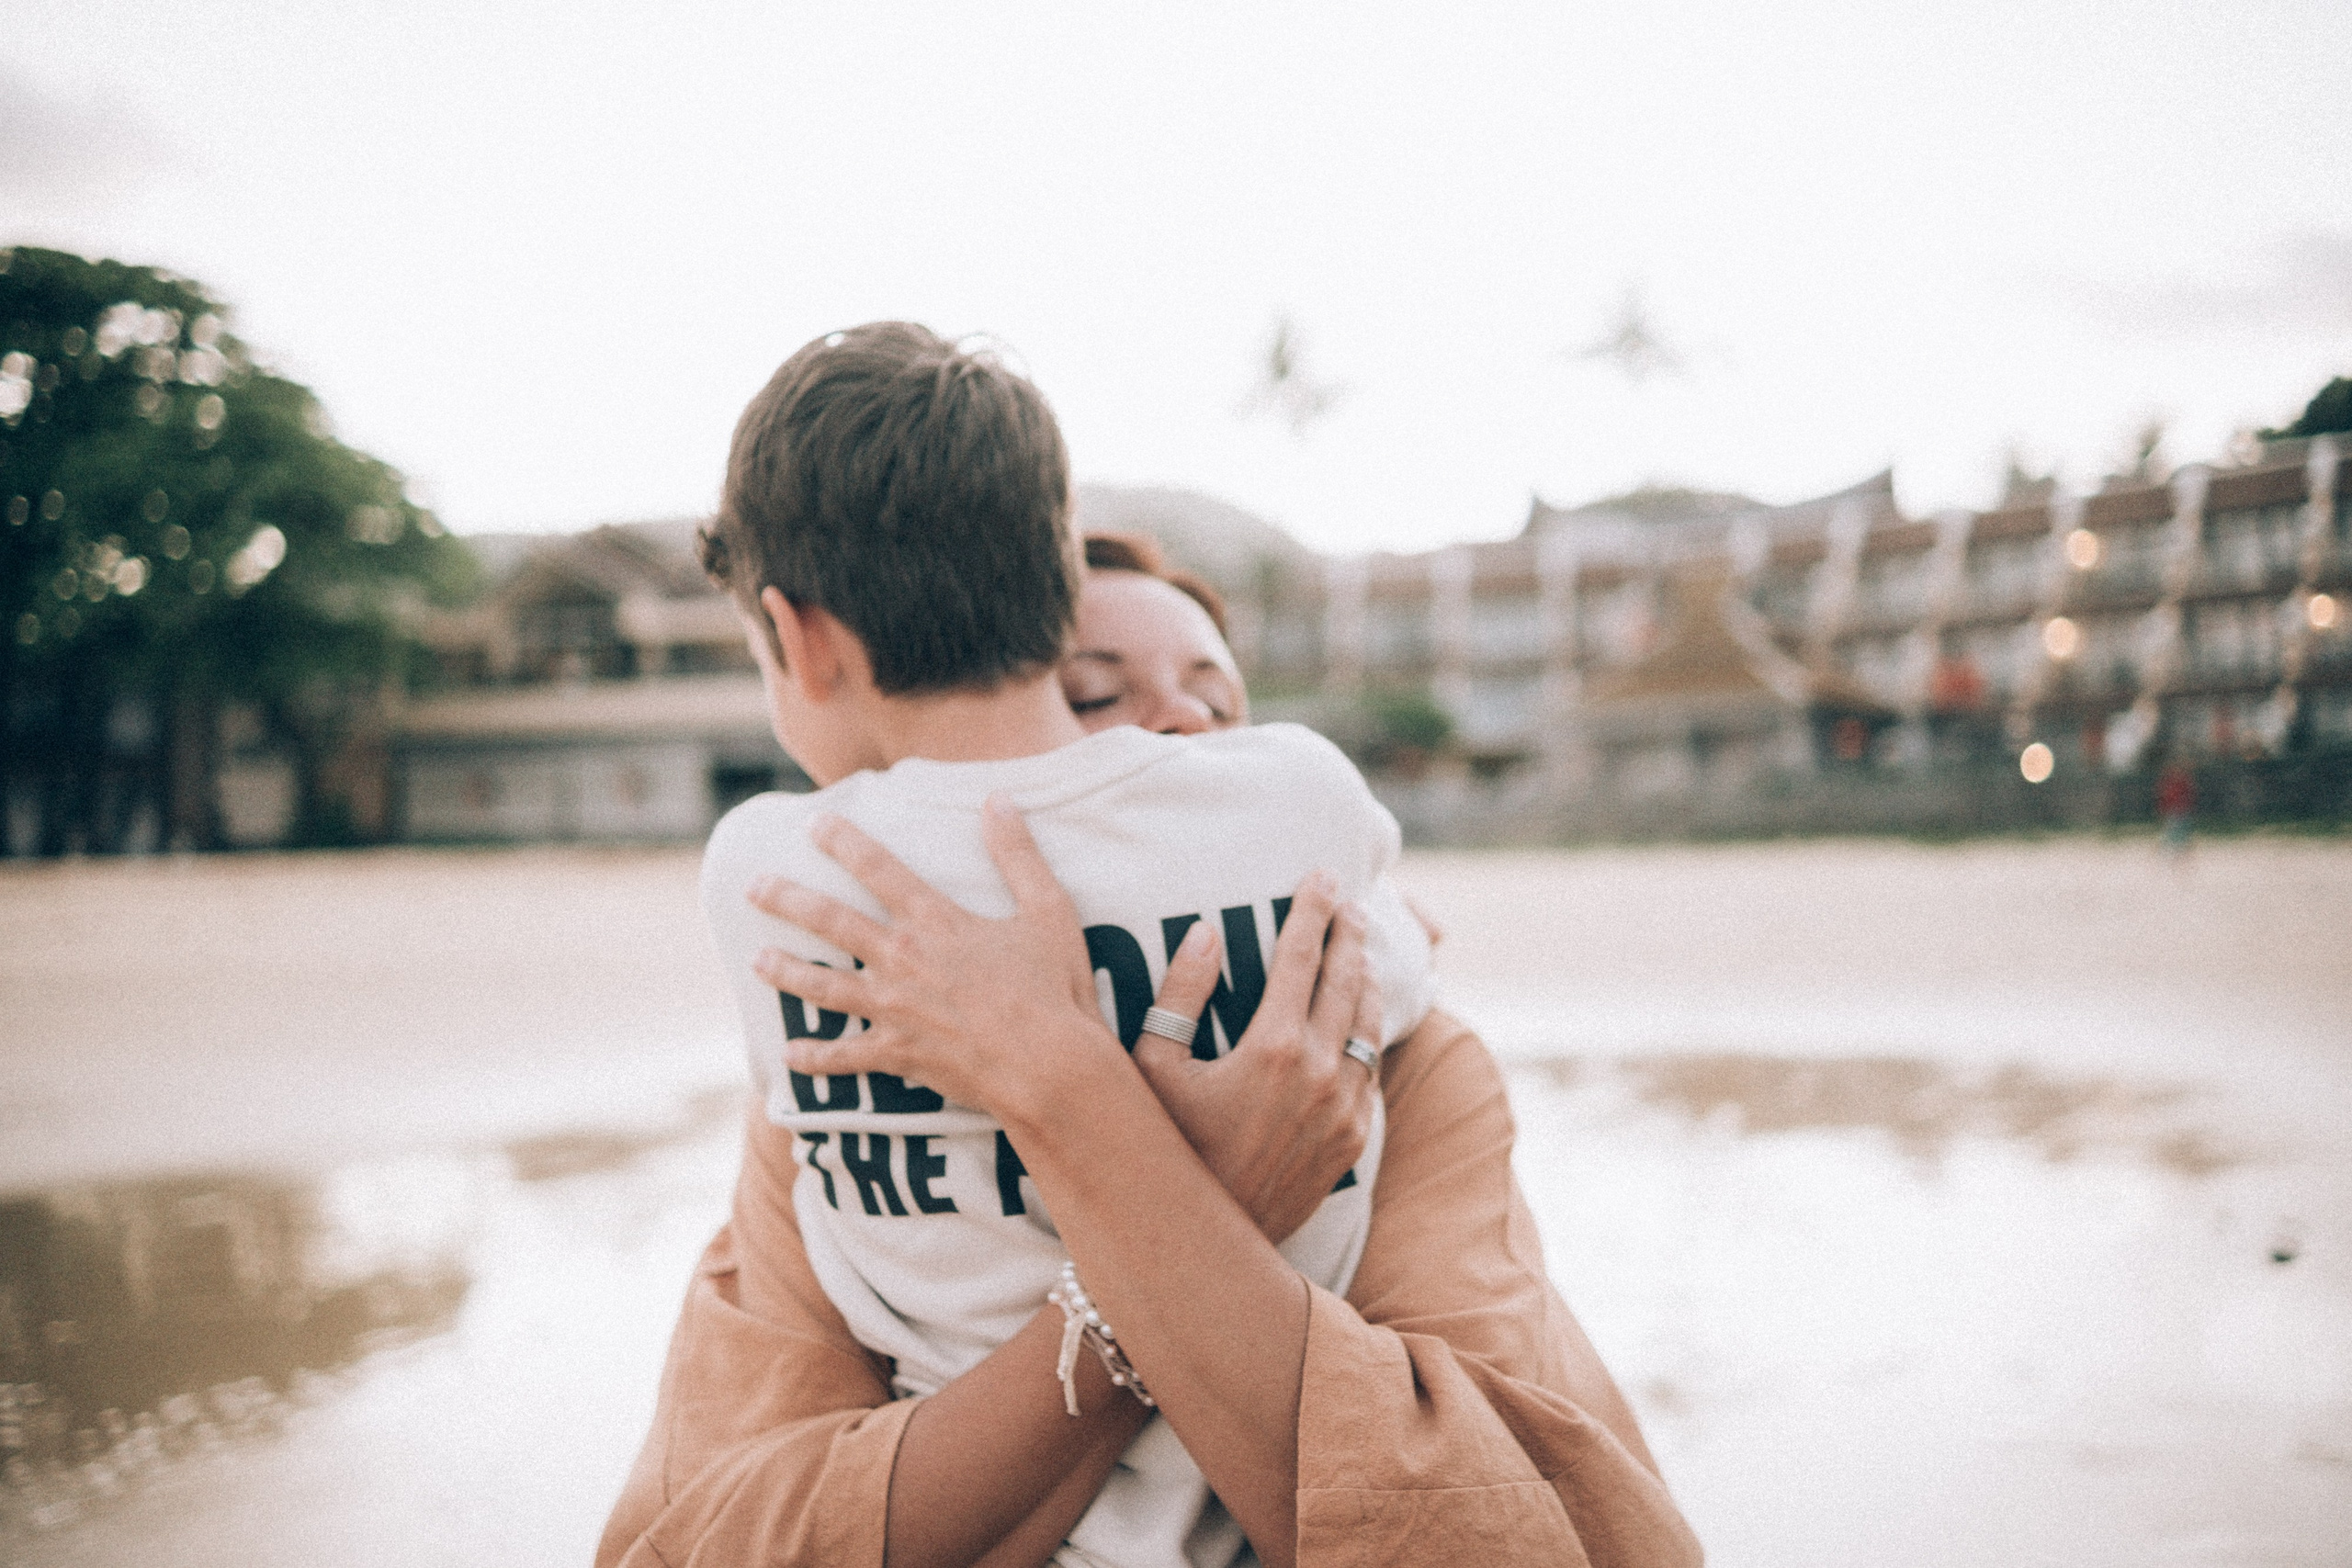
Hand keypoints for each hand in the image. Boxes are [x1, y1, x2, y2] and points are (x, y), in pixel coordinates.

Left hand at [746, 796, 1117, 1120]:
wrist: (1050, 1068)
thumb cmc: (1055, 990)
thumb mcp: (1048, 911)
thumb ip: (1018, 854)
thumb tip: (998, 799)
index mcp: (937, 922)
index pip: (880, 869)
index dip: (844, 842)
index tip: (814, 823)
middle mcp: (903, 960)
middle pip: (832, 922)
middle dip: (788, 900)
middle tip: (753, 886)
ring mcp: (894, 1010)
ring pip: (824, 986)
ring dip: (786, 971)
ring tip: (756, 960)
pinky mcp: (898, 1055)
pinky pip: (845, 1058)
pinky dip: (815, 1059)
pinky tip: (789, 1055)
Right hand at [1133, 873, 1380, 1244]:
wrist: (1203, 1241)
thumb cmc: (1163, 1147)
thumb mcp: (1151, 1068)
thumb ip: (1179, 993)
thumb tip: (1208, 931)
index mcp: (1273, 1047)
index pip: (1302, 956)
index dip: (1312, 910)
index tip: (1322, 875)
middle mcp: (1320, 1074)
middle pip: (1347, 981)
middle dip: (1348, 934)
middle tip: (1348, 901)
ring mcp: (1343, 1109)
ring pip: (1368, 1024)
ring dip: (1365, 979)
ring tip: (1359, 950)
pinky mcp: (1352, 1139)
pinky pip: (1370, 1070)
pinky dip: (1367, 1033)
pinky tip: (1359, 1020)